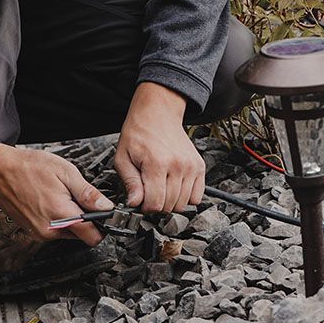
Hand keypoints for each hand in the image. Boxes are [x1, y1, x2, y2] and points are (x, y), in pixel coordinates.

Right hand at [0, 144, 112, 245]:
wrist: (0, 171)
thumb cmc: (30, 168)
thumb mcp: (66, 173)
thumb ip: (88, 193)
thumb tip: (106, 206)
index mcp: (61, 215)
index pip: (93, 236)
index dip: (104, 225)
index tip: (105, 214)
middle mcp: (50, 229)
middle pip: (83, 236)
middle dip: (87, 220)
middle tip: (81, 200)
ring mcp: (40, 232)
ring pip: (70, 234)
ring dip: (73, 220)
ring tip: (65, 198)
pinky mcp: (34, 231)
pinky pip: (56, 231)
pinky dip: (61, 219)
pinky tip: (54, 202)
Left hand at [115, 82, 205, 213]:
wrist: (158, 114)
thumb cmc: (139, 133)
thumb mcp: (123, 157)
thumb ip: (130, 182)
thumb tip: (134, 204)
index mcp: (157, 163)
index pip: (155, 204)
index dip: (145, 208)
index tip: (140, 201)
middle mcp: (178, 165)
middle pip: (170, 206)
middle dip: (157, 205)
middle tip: (149, 194)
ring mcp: (191, 166)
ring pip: (184, 204)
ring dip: (171, 202)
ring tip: (161, 189)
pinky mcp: (199, 166)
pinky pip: (197, 196)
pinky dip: (186, 198)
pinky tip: (175, 188)